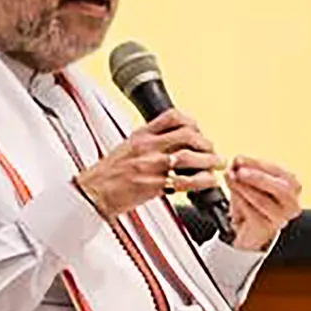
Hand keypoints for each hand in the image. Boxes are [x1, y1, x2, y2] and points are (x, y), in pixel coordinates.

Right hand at [74, 109, 221, 218]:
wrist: (92, 193)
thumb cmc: (108, 175)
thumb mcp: (127, 147)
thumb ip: (150, 142)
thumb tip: (173, 141)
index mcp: (141, 135)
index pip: (172, 117)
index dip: (192, 122)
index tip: (199, 130)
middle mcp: (147, 147)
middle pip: (187, 135)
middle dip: (206, 143)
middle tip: (213, 151)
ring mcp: (151, 166)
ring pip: (189, 156)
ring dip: (209, 161)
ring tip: (217, 166)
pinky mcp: (154, 185)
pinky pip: (185, 181)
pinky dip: (203, 181)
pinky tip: (208, 182)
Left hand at [223, 156, 302, 250]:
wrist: (249, 229)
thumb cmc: (253, 202)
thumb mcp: (252, 182)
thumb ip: (246, 170)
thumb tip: (237, 162)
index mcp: (293, 186)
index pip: (279, 172)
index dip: (258, 164)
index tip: (239, 158)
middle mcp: (292, 203)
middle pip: (280, 188)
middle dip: (257, 177)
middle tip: (238, 171)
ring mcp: (281, 218)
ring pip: (263, 201)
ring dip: (243, 188)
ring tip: (230, 179)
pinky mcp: (266, 229)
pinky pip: (252, 213)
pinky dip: (239, 201)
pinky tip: (232, 194)